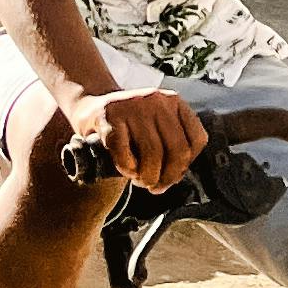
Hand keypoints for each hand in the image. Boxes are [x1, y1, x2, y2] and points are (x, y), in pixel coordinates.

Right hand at [63, 84, 206, 192]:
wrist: (90, 106)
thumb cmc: (127, 126)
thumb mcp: (156, 125)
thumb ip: (171, 143)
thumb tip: (175, 177)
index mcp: (174, 102)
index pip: (197, 139)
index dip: (187, 165)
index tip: (172, 175)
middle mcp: (157, 101)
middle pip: (178, 149)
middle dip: (168, 177)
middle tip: (155, 186)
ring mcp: (132, 107)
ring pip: (153, 154)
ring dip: (147, 177)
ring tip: (139, 180)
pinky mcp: (109, 117)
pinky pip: (124, 153)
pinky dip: (127, 169)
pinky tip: (125, 170)